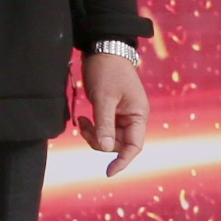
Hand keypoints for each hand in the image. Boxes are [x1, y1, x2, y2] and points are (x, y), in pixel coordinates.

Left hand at [78, 47, 148, 175]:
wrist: (104, 48)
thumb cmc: (107, 71)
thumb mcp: (104, 98)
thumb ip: (104, 123)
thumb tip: (106, 149)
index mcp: (139, 115)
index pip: (134, 146)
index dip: (123, 161)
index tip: (108, 173)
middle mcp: (134, 117)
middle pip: (118, 143)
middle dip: (100, 141)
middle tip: (84, 128)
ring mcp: (123, 114)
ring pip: (109, 137)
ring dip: (94, 134)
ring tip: (81, 121)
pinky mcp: (112, 109)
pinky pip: (104, 127)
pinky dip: (93, 127)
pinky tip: (82, 119)